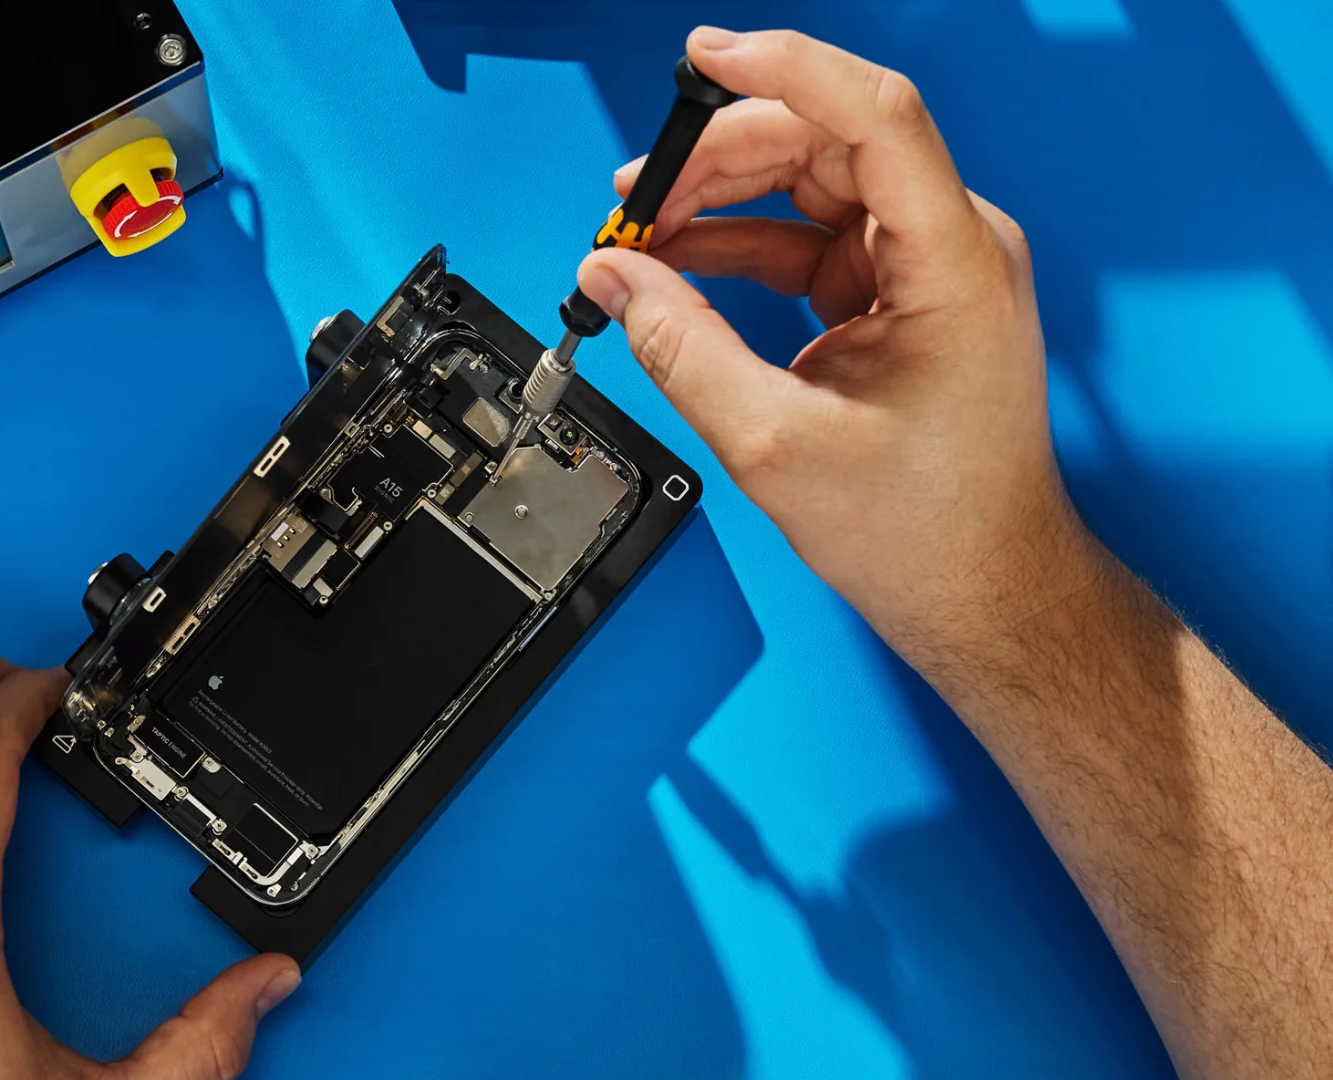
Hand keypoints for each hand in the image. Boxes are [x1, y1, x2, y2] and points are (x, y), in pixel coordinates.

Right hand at [578, 28, 1092, 657]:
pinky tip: (679, 266)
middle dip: (718, 157)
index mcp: (954, 262)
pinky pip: (809, 238)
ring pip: (811, 184)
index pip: (874, 115)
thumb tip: (613, 280)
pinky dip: (740, 246)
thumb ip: (681, 347)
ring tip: (639, 234)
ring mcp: (925, 266)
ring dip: (720, 199)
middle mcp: (951, 244)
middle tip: (633, 197)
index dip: (785, 69)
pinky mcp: (897, 294)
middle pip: (826, 141)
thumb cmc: (925, 526)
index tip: (704, 57)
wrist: (982, 587)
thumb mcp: (775, 441)